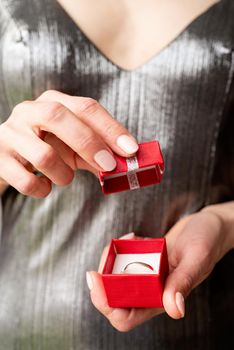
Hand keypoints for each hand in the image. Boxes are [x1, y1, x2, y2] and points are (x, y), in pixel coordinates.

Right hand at [0, 90, 137, 197]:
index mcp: (53, 102)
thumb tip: (123, 166)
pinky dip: (42, 189)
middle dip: (88, 143)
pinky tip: (45, 186)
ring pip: (43, 155)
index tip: (131, 149)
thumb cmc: (46, 147)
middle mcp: (29, 111)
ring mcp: (10, 134)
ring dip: (63, 175)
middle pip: (58, 117)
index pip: (85, 107)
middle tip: (108, 166)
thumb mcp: (72, 146)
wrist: (7, 157)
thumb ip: (96, 152)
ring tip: (65, 178)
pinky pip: (25, 180)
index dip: (110, 128)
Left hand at [87, 206, 233, 331]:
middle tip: (103, 256)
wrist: (208, 227)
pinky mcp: (146, 262)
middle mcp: (151, 291)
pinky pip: (123, 261)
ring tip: (126, 239)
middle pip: (113, 300)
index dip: (106, 305)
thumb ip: (183, 281)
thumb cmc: (207, 242)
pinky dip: (120, 249)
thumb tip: (174, 309)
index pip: (126, 316)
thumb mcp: (196, 258)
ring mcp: (147, 276)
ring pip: (115, 279)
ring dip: (110, 261)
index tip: (96, 278)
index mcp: (163, 299)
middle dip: (101, 282)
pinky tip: (132, 236)